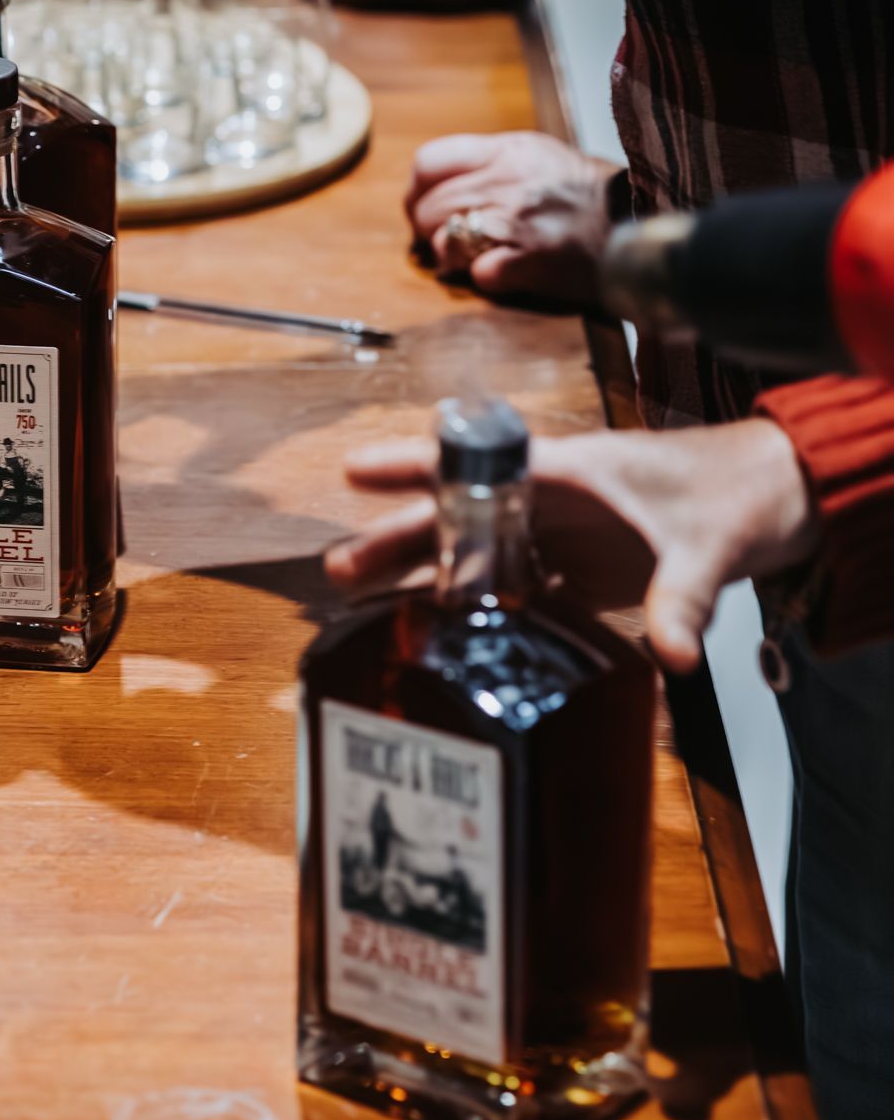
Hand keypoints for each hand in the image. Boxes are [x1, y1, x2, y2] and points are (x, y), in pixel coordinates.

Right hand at [323, 419, 819, 674]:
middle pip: (462, 515)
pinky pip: (522, 589)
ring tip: (369, 606)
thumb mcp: (709, 546)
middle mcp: (556, 500)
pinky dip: (485, 610)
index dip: (416, 465)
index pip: (479, 462)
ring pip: (481, 553)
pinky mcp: (586, 570)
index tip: (355, 467)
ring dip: (430, 577)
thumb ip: (684, 600)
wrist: (779, 498)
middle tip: (339, 566)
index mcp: (572, 470)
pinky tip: (451, 637)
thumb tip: (675, 657)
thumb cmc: (738, 493)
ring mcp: (567, 535)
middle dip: (398, 536)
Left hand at [406, 131, 616, 301]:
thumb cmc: (591, 194)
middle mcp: (506, 180)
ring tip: (471, 257)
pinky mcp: (530, 260)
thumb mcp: (541, 156)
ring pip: (444, 241)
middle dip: (428, 230)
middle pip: (430, 207)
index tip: (420, 205)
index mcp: (507, 151)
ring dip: (452, 255)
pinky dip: (483, 278)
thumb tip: (444, 181)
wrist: (640, 224)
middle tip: (445, 240)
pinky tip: (500, 273)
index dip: (416, 190)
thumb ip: (492, 162)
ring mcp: (517, 221)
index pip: (428, 163)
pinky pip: (479, 273)